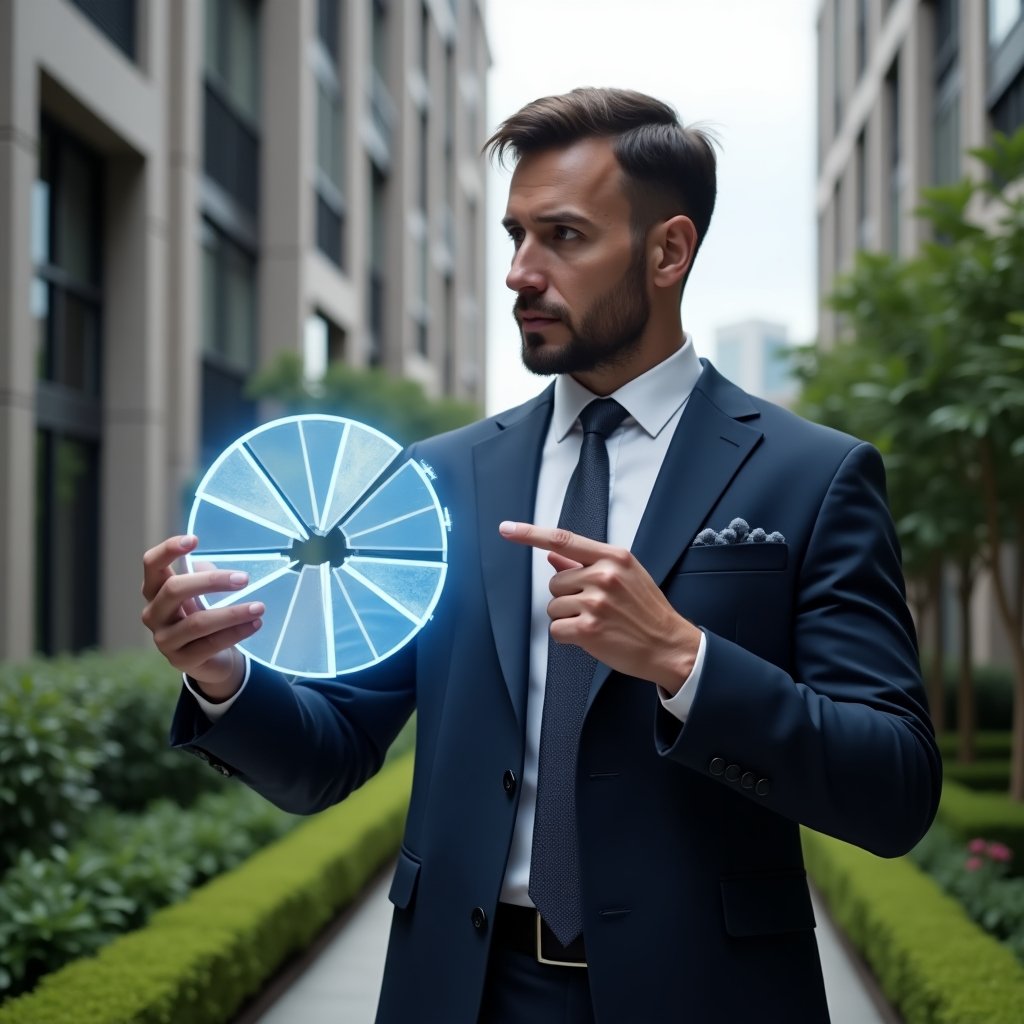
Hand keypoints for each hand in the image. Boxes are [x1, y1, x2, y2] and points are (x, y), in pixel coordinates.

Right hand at [141, 535, 260, 699]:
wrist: (211, 659)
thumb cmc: (204, 615)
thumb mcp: (204, 593)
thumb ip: (205, 577)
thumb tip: (224, 573)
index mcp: (155, 591)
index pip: (152, 565)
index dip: (168, 550)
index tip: (194, 539)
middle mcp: (153, 614)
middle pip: (174, 589)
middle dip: (211, 581)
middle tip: (244, 579)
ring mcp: (164, 640)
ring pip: (197, 622)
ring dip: (233, 613)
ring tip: (260, 607)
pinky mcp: (180, 661)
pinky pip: (211, 643)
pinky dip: (236, 632)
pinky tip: (256, 623)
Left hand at [498, 521, 700, 692]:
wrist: (668, 645)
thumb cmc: (647, 611)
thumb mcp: (625, 576)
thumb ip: (587, 564)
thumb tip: (553, 556)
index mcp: (614, 557)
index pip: (563, 540)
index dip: (530, 534)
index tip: (508, 528)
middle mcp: (604, 575)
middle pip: (555, 582)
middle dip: (568, 597)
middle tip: (596, 607)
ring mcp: (596, 602)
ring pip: (554, 607)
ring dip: (568, 618)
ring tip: (597, 622)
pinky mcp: (588, 628)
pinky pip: (556, 629)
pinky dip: (568, 636)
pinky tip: (591, 636)